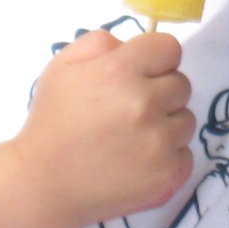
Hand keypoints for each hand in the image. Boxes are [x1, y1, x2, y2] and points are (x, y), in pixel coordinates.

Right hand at [11, 29, 196, 227]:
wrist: (42, 184)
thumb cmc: (52, 122)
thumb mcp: (62, 67)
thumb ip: (100, 43)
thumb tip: (131, 44)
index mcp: (120, 72)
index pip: (169, 48)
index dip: (156, 59)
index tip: (142, 74)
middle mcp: (144, 103)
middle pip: (182, 84)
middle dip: (161, 93)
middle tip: (131, 110)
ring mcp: (158, 140)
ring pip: (186, 119)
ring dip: (167, 125)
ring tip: (133, 137)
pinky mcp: (166, 172)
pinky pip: (186, 153)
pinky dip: (168, 157)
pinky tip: (139, 160)